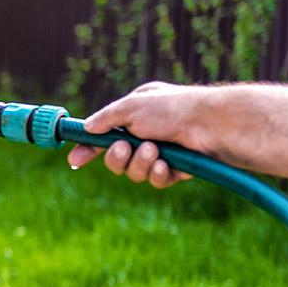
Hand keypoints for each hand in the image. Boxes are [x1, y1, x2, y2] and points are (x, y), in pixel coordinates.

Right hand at [67, 81, 202, 187]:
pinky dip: (158, 173)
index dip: (89, 148)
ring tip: (155, 151)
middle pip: (116, 158)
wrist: (212, 125)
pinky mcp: (177, 170)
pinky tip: (167, 165)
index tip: (75, 161)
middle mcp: (147, 133)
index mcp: (136, 113)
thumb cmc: (173, 108)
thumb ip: (105, 119)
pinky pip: (156, 180)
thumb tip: (87, 128)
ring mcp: (162, 152)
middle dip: (117, 157)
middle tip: (125, 148)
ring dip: (140, 163)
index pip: (104, 133)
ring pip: (134, 172)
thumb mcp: (130, 106)